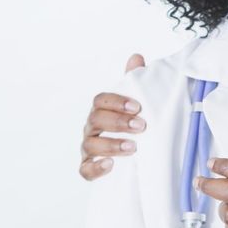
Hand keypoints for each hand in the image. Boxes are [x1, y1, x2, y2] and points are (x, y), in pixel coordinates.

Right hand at [79, 53, 145, 180]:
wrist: (136, 155)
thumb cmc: (134, 124)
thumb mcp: (138, 104)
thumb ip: (135, 82)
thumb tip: (136, 57)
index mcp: (102, 109)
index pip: (100, 100)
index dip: (117, 102)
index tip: (138, 106)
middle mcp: (92, 127)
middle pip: (96, 120)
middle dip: (118, 122)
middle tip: (142, 126)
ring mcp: (89, 148)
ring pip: (90, 145)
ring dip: (111, 145)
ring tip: (133, 148)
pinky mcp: (89, 168)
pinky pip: (85, 170)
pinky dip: (95, 168)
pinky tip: (110, 165)